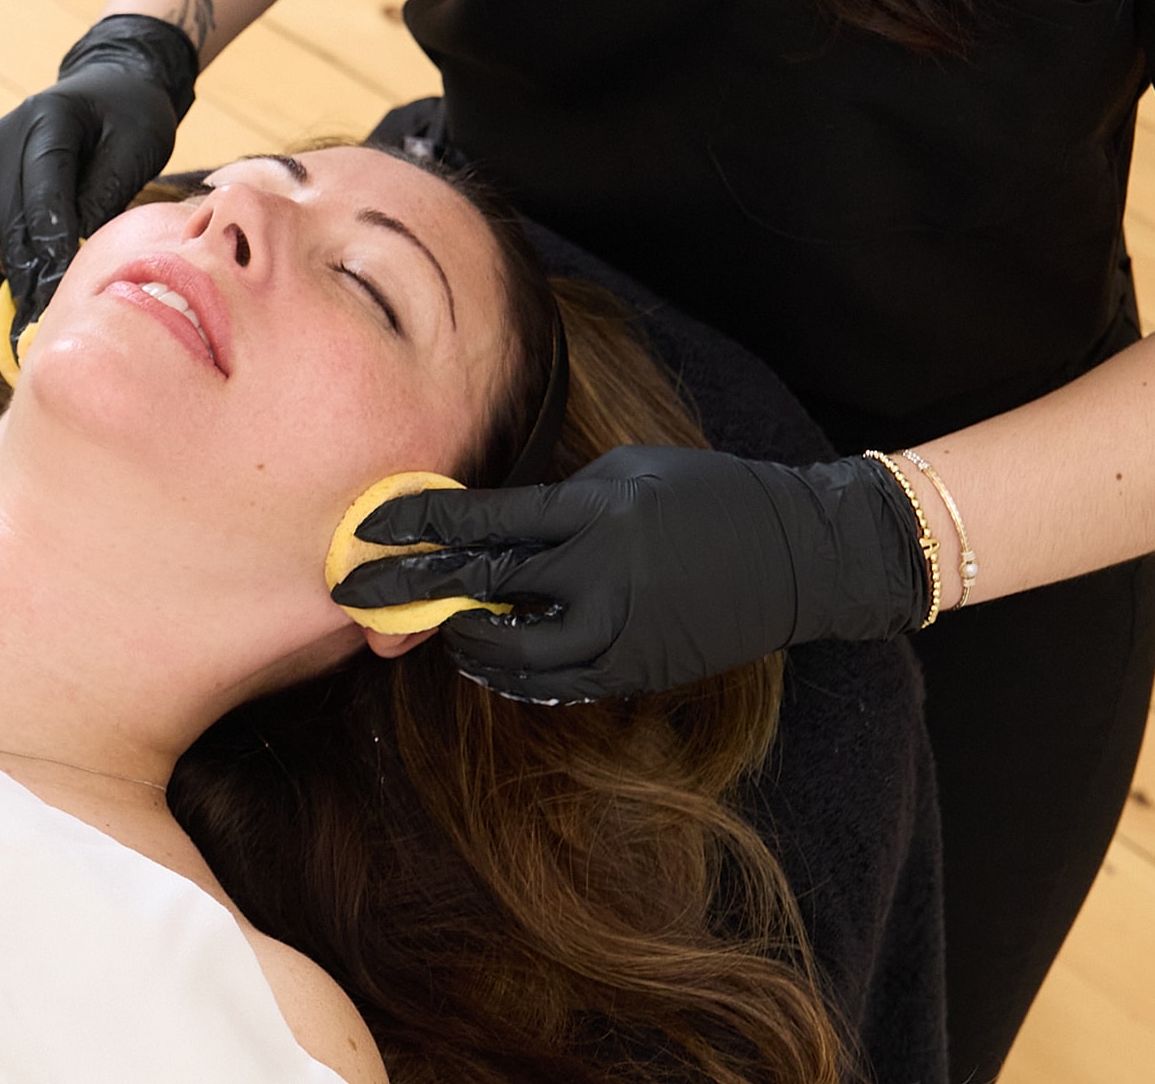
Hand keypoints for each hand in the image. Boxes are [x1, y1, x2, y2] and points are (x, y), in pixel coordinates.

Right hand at [0, 15, 199, 331]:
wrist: (106, 85)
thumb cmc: (130, 117)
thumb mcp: (136, 145)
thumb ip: (105, 193)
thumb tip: (76, 258)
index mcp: (48, 119)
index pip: (43, 191)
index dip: (50, 246)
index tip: (61, 293)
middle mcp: (1, 141)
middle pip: (6, 221)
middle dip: (26, 280)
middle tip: (44, 329)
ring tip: (15, 326)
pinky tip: (3, 307)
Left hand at [329, 446, 930, 701]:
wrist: (798, 553)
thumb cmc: (705, 495)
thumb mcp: (626, 473)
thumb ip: (555, 501)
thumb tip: (486, 524)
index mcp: (596, 512)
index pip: (485, 520)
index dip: (419, 525)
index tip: (368, 528)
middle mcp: (603, 572)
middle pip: (484, 587)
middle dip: (412, 592)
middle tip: (356, 595)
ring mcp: (622, 628)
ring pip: (514, 652)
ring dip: (466, 641)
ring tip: (443, 629)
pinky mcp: (639, 667)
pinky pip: (557, 682)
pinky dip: (515, 673)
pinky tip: (492, 661)